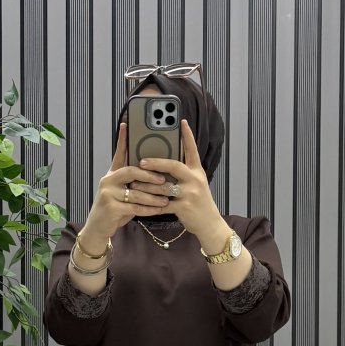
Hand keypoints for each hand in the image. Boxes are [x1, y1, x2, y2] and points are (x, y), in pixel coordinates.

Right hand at [78, 122, 174, 252]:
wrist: (98, 228)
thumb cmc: (114, 209)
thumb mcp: (121, 192)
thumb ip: (132, 182)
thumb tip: (155, 174)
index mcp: (112, 174)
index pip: (119, 154)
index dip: (122, 139)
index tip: (127, 125)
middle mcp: (108, 180)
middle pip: (131, 171)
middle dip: (149, 175)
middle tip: (163, 179)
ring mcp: (108, 193)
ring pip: (136, 192)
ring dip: (153, 196)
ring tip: (166, 198)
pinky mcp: (111, 207)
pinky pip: (135, 207)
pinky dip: (149, 209)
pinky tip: (159, 210)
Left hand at [139, 118, 222, 244]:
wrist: (209, 224)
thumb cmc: (199, 202)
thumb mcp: (197, 183)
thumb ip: (184, 173)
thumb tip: (165, 162)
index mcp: (197, 171)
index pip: (192, 150)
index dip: (187, 136)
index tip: (181, 122)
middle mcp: (195, 179)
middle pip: (174, 166)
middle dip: (156, 163)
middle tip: (141, 161)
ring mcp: (190, 193)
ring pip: (164, 186)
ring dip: (147, 185)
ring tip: (134, 184)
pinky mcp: (184, 207)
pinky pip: (163, 205)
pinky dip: (151, 205)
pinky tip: (141, 203)